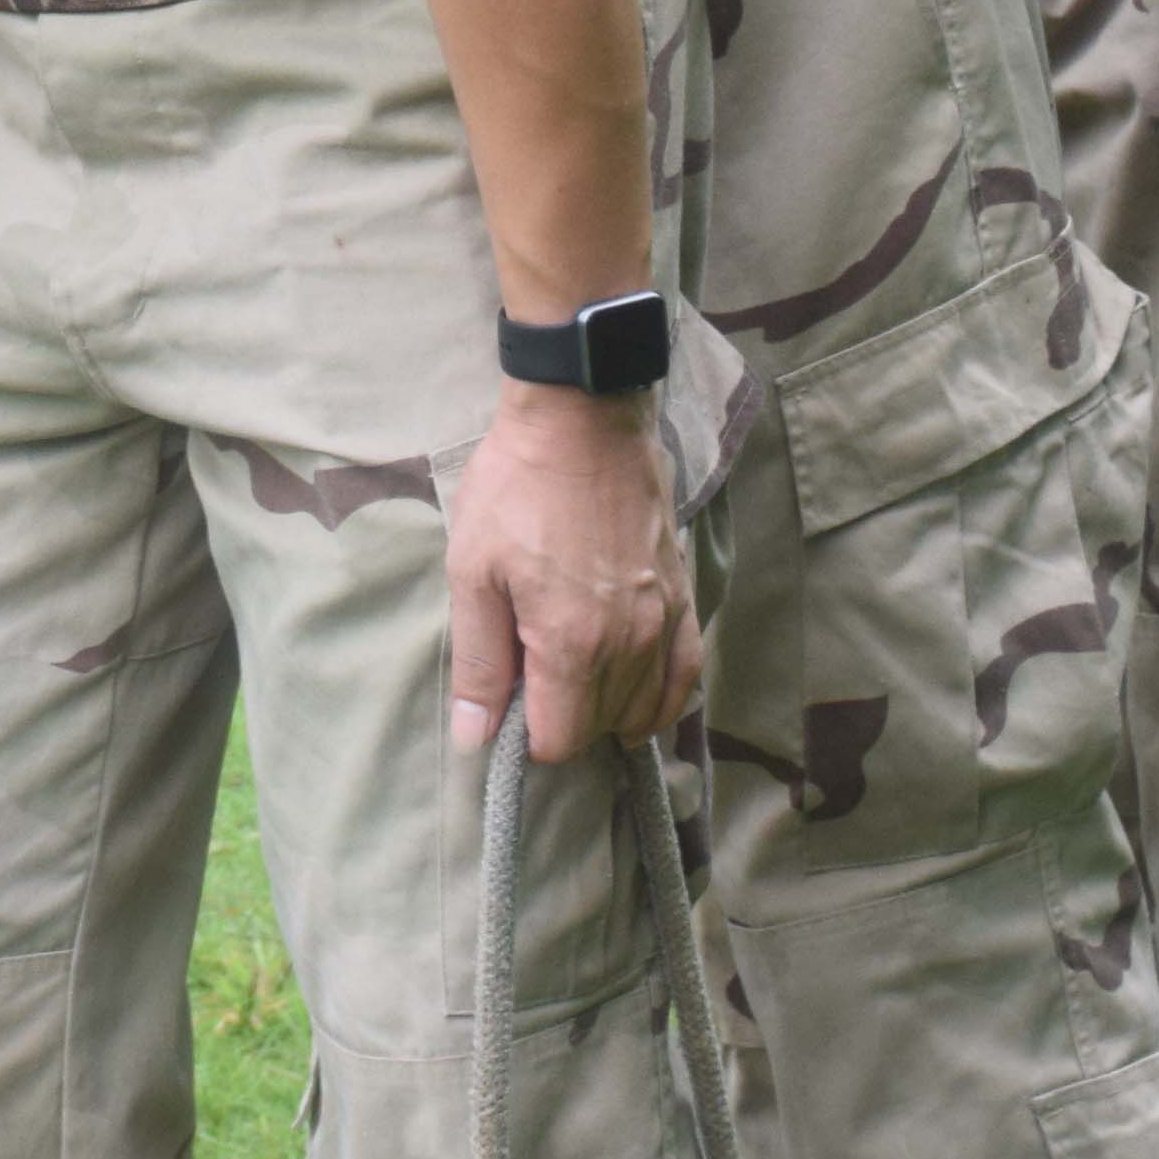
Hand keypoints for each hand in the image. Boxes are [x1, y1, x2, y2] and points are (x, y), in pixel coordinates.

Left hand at [446, 382, 695, 763]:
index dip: (526, 736)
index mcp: (572, 643)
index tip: (508, 703)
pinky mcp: (682, 594)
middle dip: (564, 721)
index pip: (560, 740)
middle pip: (602, 728)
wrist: (582, 418)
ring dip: (609, 711)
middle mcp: (629, 643)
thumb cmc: (516, 488)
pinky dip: (662, 695)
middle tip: (532, 680)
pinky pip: (686, 672)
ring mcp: (664, 619)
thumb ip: (479, 661)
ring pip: (645, 708)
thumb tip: (475, 737)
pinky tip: (637, 693)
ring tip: (575, 680)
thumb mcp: (472, 571)